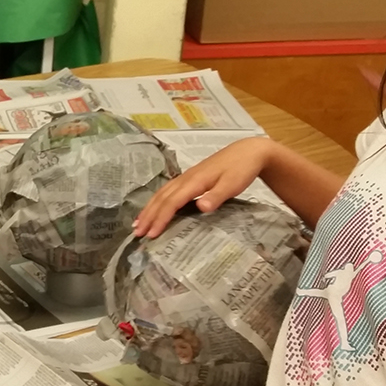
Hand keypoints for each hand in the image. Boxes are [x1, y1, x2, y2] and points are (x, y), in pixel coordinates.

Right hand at [133, 137, 279, 238]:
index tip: (152, 234)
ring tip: (137, 224)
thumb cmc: (241, 169)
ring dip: (148, 209)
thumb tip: (200, 207)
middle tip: (137, 234)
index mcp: (194, 182)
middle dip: (148, 216)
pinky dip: (156, 202)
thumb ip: (216, 196)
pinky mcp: (188, 179)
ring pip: (161, 194)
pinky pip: (166, 192)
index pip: (172, 202)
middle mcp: (185, 179)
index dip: (161, 218)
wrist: (248, 152)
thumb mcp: (232, 184)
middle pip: (161, 198)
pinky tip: (153, 209)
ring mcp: (185, 178)